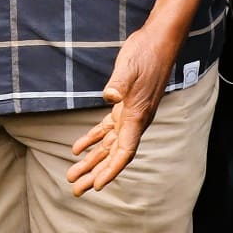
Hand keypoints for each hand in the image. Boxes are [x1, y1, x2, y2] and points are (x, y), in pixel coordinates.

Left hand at [68, 19, 177, 194]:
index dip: (111, 171)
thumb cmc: (146, 54)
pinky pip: (107, 129)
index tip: (97, 186)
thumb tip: (109, 96)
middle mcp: (134, 121)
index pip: (124, 152)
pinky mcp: (123, 105)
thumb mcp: (130, 67)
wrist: (158, 42)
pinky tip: (78, 149)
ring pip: (109, 146)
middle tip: (76, 189)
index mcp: (137, 117)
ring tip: (73, 176)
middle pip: (113, 155)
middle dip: (95, 173)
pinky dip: (92, 140)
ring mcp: (129, 114)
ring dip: (91, 161)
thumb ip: (119, 83)